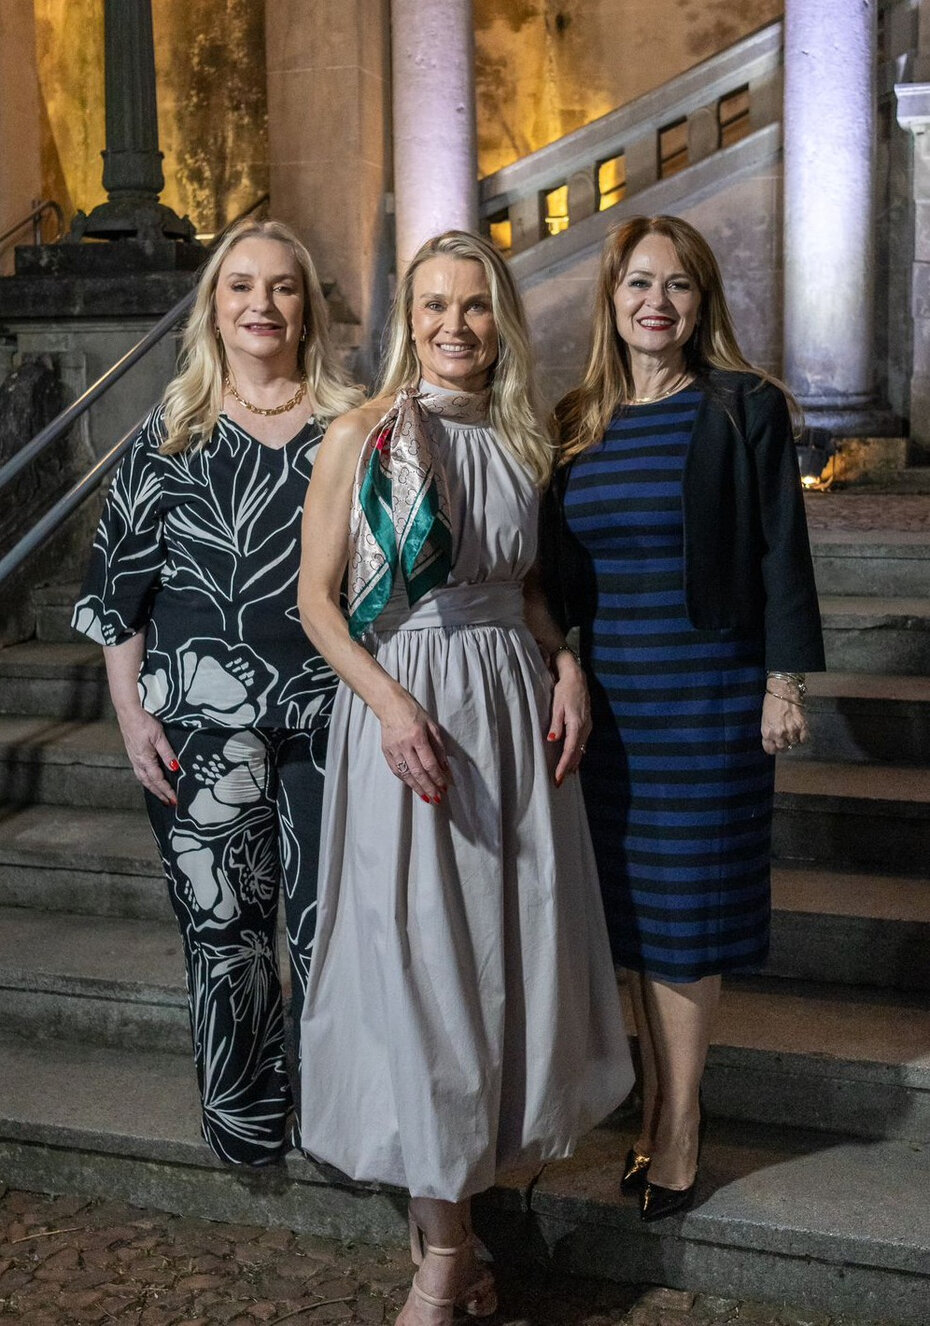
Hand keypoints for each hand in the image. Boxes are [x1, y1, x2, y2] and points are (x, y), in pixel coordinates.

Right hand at [116, 706, 178, 804]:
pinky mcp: (133, 754)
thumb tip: (175, 768)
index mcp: (145, 759)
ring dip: (153, 789)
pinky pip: (140, 772)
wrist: (128, 712)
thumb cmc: (143, 721)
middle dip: (160, 794)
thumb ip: (167, 753)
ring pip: (144, 779)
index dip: (167, 791)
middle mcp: (138, 762)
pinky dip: (147, 780)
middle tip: (169, 803)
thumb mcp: (159, 736)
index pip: (158, 780)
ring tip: (161, 796)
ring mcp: (134, 758)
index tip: (174, 800)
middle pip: (150, 784)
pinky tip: (151, 780)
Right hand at [379, 690, 449, 802]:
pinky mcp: (386, 752)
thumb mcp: (432, 725)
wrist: (390, 705)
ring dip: (417, 788)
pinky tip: (413, 786)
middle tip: (437, 798)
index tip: (444, 787)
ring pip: (406, 774)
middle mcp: (404, 745)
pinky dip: (406, 780)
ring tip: (426, 798)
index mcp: (418, 737)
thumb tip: (444, 767)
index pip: (429, 763)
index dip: (437, 777)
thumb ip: (438, 747)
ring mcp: (393, 749)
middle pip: (418, 772)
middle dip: (428, 787)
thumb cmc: (414, 713)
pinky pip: (396, 770)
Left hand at [547, 652, 591, 785]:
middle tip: (558, 783)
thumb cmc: (564, 690)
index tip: (558, 777)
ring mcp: (588, 727)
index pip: (569, 750)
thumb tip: (552, 740)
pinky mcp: (587, 725)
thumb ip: (556, 724)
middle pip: (576, 754)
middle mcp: (585, 728)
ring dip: (572, 764)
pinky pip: (582, 744)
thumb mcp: (557, 706)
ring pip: (580, 750)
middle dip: (567, 769)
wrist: (577, 678)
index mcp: (577, 724)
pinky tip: (572, 761)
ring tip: (564, 776)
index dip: (563, 765)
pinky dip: (576, 754)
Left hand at [761, 690, 808, 754]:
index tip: (775, 747)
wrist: (783, 691)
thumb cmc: (772, 702)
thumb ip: (769, 732)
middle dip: (784, 745)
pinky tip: (800, 732)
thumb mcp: (765, 719)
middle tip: (785, 739)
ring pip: (794, 744)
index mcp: (767, 732)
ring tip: (792, 731)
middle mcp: (779, 733)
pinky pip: (804, 739)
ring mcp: (791, 730)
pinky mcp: (802, 726)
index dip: (773, 749)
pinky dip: (802, 737)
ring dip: (793, 739)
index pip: (770, 750)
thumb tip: (774, 741)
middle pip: (783, 748)